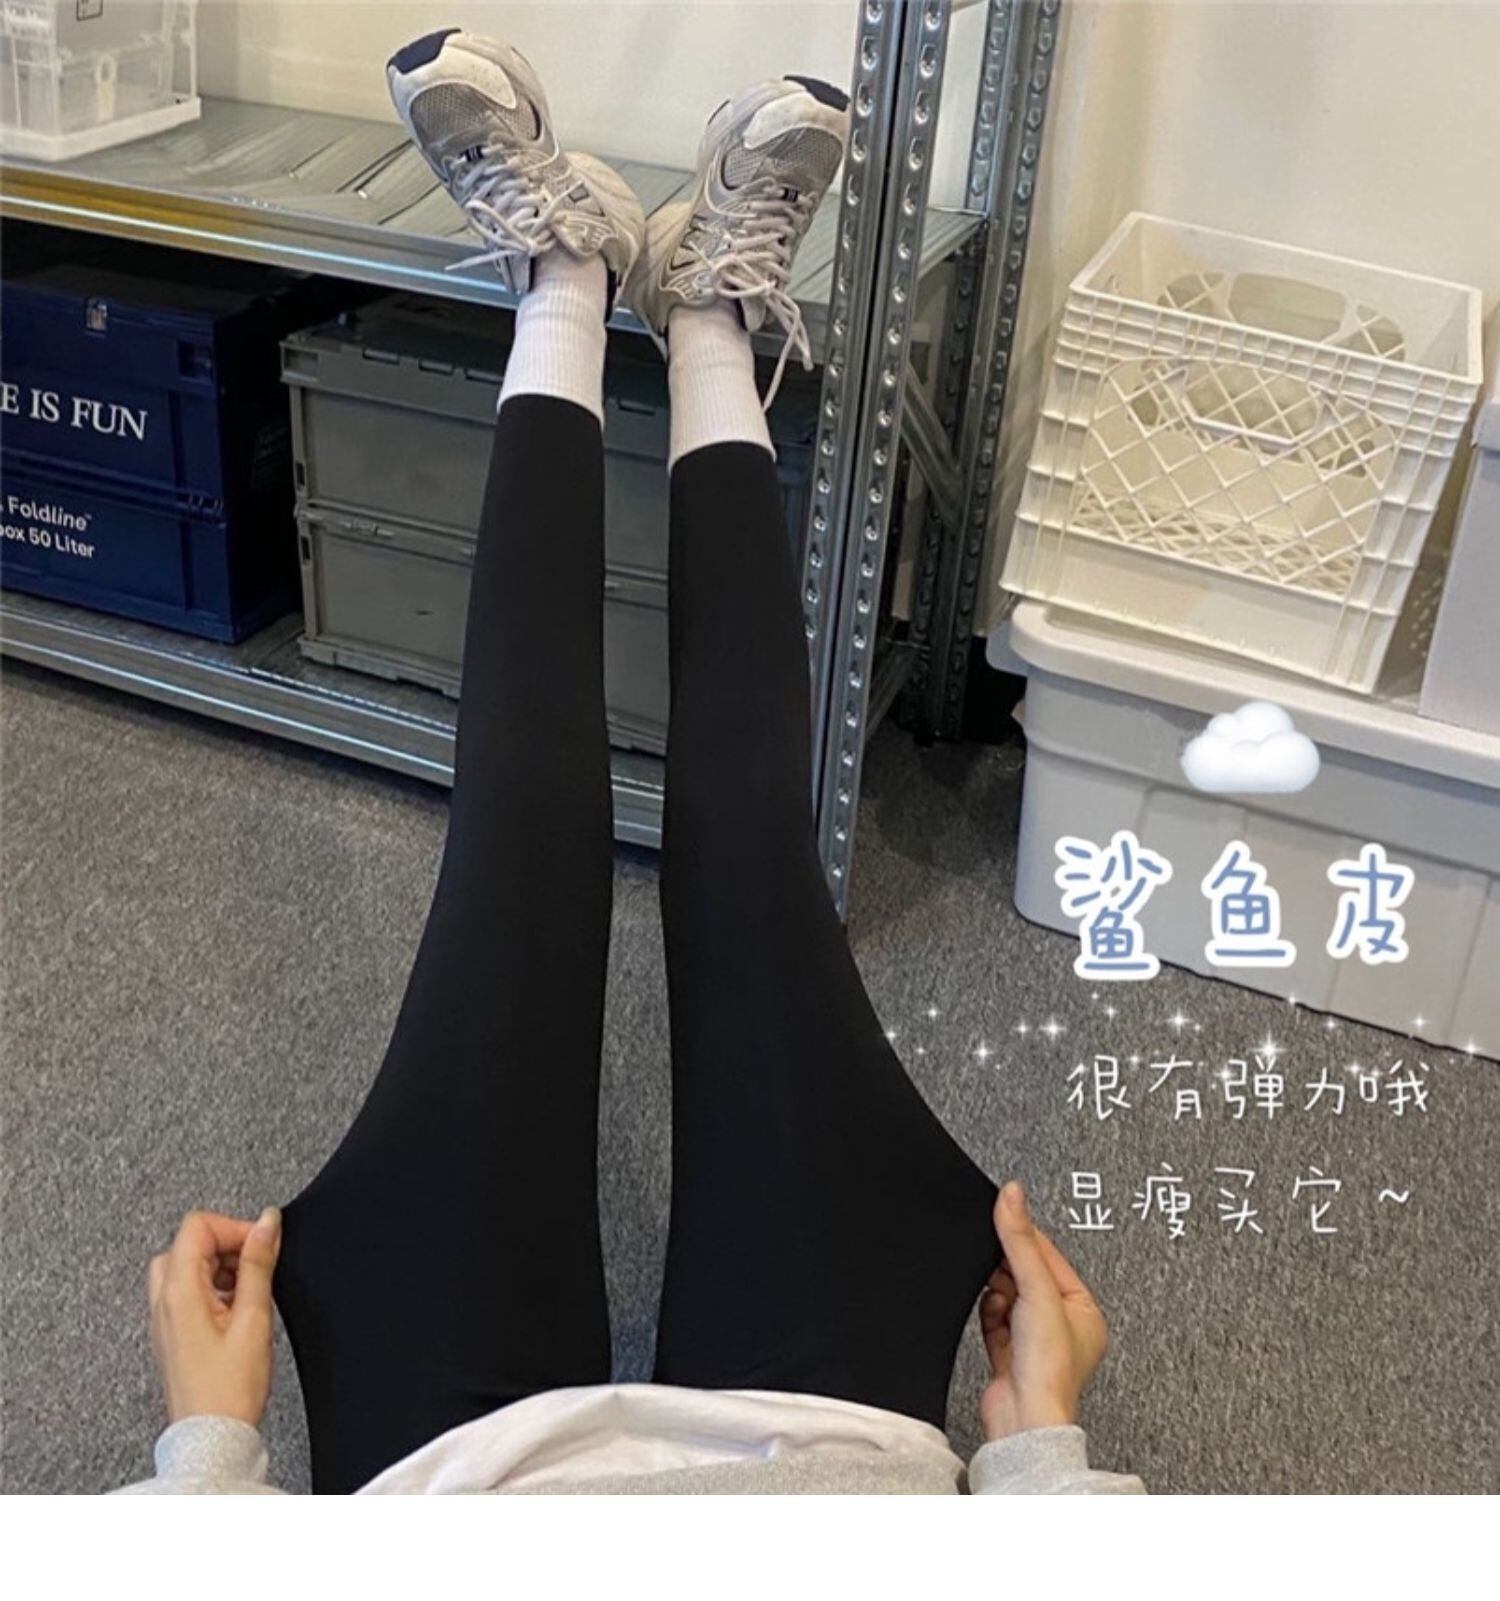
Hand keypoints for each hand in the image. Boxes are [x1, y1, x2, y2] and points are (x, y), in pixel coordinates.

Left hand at [148, 1207, 280, 1426]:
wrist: (212, 1436)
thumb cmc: (229, 1388)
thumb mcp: (253, 1317)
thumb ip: (258, 1263)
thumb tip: (267, 1222)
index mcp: (179, 1291)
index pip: (197, 1226)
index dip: (235, 1227)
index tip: (262, 1244)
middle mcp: (163, 1301)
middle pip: (189, 1243)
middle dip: (227, 1246)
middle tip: (255, 1268)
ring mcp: (164, 1318)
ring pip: (186, 1265)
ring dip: (220, 1267)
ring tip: (247, 1294)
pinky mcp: (172, 1332)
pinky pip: (187, 1291)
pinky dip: (213, 1287)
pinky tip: (236, 1311)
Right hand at [979, 1180, 1108, 1441]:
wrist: (1022, 1419)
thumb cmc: (1049, 1370)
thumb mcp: (1037, 1289)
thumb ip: (1020, 1241)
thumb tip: (1012, 1195)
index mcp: (1084, 1311)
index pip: (1051, 1259)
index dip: (1026, 1238)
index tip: (1004, 1213)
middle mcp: (1063, 1327)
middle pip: (1027, 1277)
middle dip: (1008, 1271)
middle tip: (1000, 1271)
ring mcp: (1034, 1342)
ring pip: (1007, 1297)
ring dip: (997, 1295)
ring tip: (1001, 1305)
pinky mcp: (1008, 1355)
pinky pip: (993, 1320)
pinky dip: (988, 1315)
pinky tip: (991, 1317)